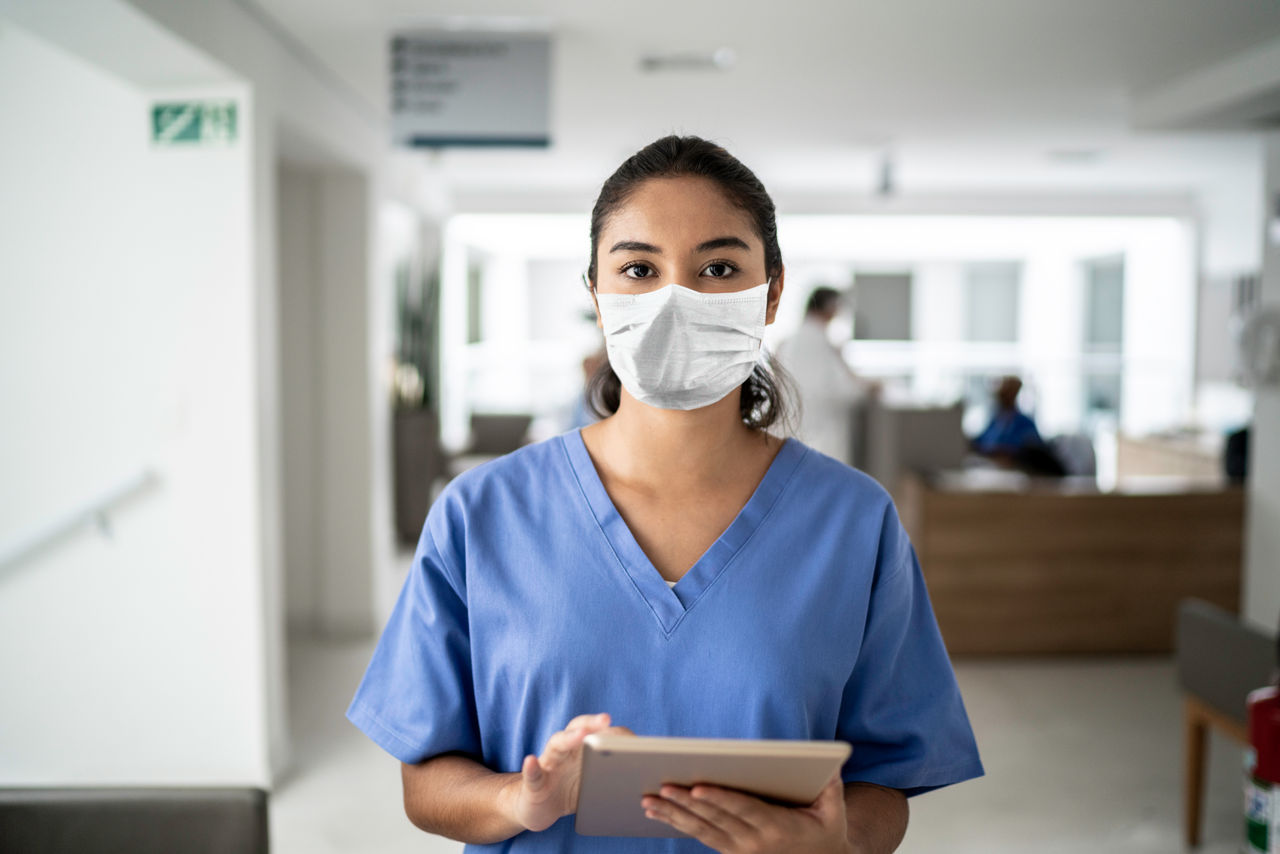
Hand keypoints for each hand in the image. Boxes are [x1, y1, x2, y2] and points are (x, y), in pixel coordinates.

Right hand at [504, 713, 632, 832]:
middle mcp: (564, 750)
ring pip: (556, 744)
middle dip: (592, 723)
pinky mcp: (532, 783)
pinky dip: (531, 767)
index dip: (612, 729)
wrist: (540, 808)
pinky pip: (532, 773)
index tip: (628, 730)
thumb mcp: (594, 784)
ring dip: (568, 738)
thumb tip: (648, 780)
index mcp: (581, 749)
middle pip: (578, 729)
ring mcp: (547, 764)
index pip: (597, 732)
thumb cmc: (571, 792)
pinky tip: (531, 761)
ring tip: (580, 734)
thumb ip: (614, 775)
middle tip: (606, 719)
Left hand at [642, 774, 851, 853]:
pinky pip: (701, 836)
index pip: (744, 810)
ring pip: (701, 831)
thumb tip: (829, 764)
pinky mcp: (730, 852)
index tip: (698, 788)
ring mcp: (740, 851)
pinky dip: (678, 824)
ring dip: (673, 815)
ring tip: (648, 800)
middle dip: (686, 803)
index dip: (721, 799)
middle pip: (715, 820)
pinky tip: (659, 812)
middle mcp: (754, 843)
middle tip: (661, 788)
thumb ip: (830, 787)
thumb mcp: (834, 810)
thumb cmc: (827, 830)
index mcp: (778, 828)